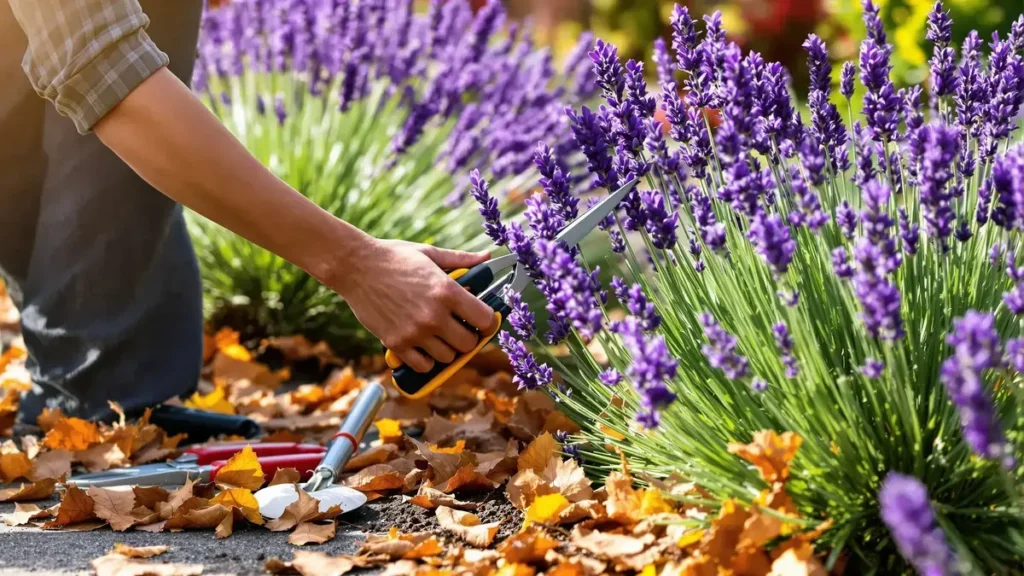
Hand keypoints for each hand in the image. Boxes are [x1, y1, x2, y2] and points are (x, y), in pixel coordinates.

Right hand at [335, 239, 497, 372]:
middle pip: (468, 344)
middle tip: (459, 328)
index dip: (487, 322)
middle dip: (467, 337)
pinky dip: (426, 360)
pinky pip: (422, 365)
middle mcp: (434, 315)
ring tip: (439, 335)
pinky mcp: (396, 343)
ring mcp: (414, 332)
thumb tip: (487, 257)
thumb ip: (461, 259)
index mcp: (447, 291)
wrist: (355, 266)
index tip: (481, 321)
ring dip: (447, 349)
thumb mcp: (430, 254)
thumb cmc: (393, 257)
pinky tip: (423, 345)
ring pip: (447, 357)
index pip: (485, 320)